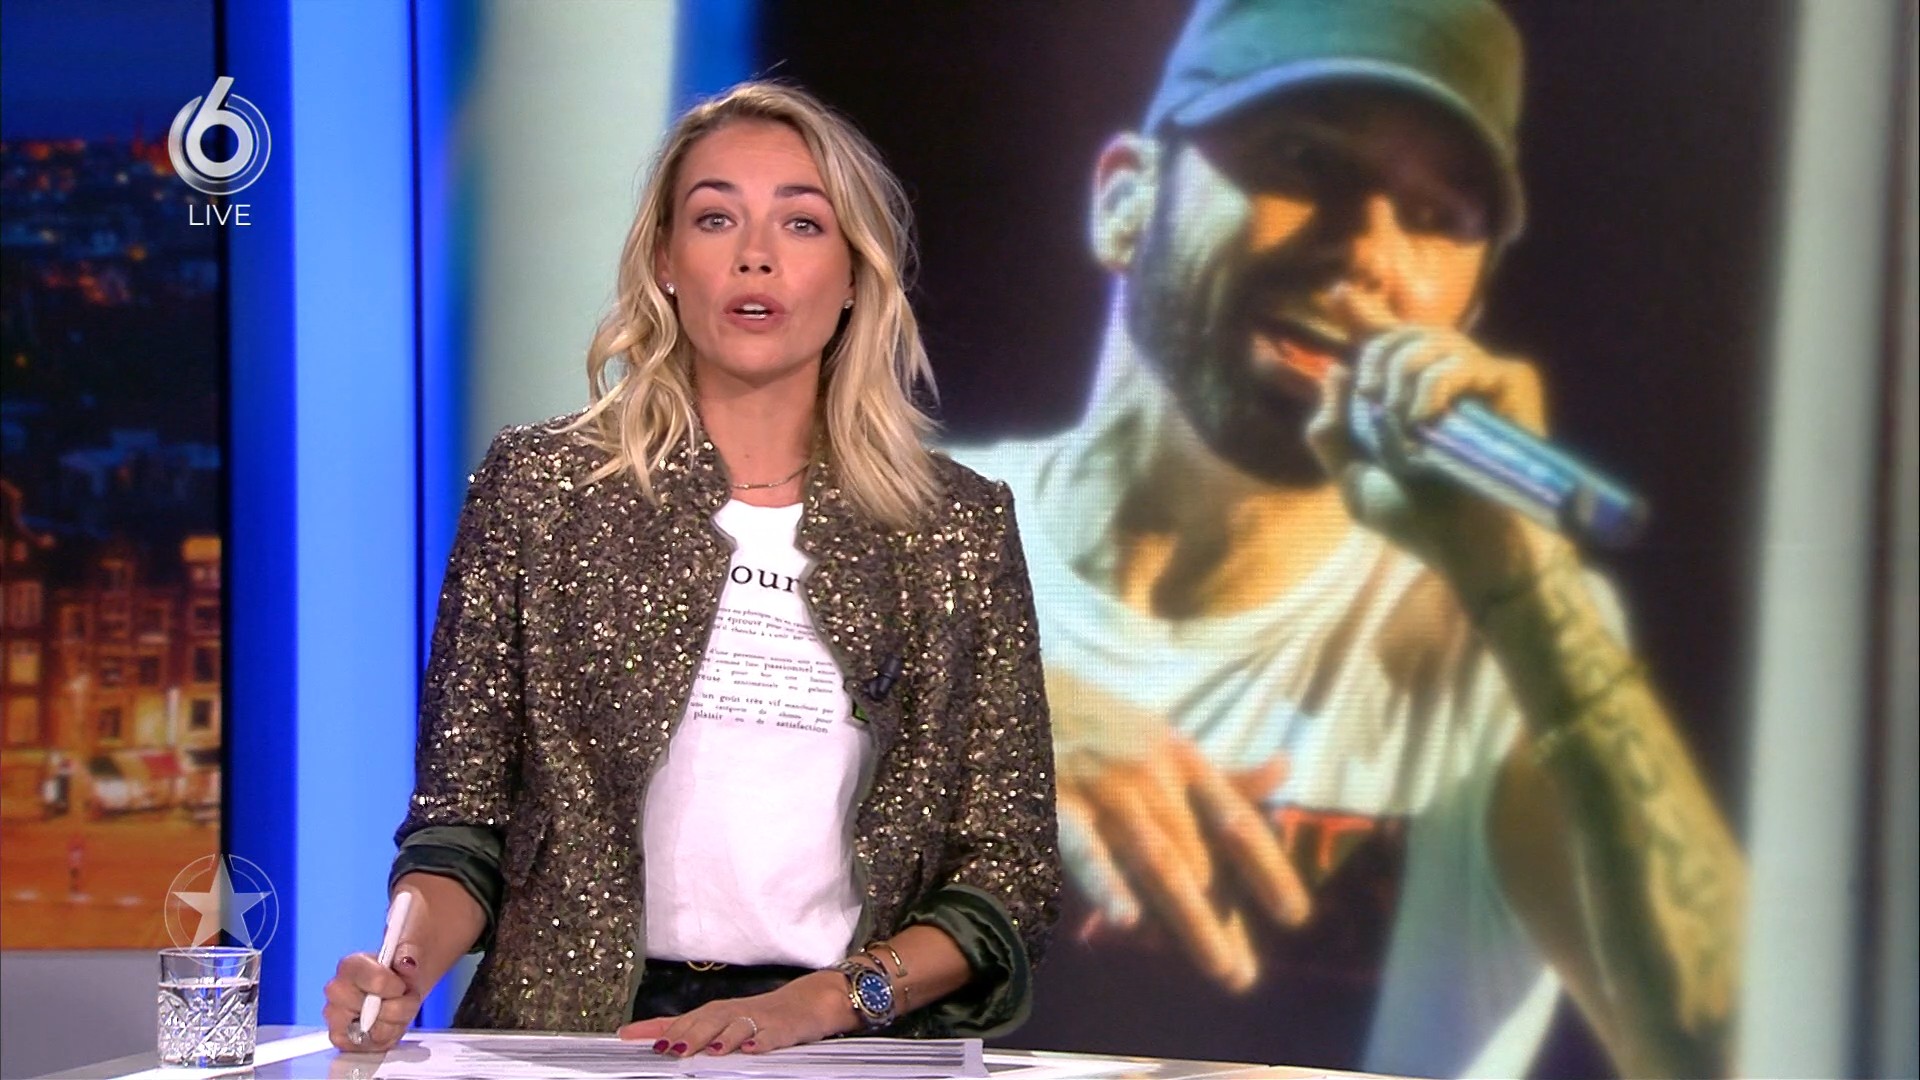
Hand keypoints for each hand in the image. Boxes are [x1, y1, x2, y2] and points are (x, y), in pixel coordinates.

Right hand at [322, 944, 422, 1053]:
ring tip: (396, 1010)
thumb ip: (409, 953)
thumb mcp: (411, 953)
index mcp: (350, 966)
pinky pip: (373, 1046)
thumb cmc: (399, 971)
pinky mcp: (342, 1040)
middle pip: (375, 1011)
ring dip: (396, 1023)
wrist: (400, 987)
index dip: (396, 987)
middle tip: (400, 997)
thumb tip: (405, 962)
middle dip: (398, 1007)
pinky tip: (388, 1024)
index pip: (377, 982)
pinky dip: (388, 1037)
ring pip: (377, 1031)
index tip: (400, 985)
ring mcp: (336, 1017)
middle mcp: (336, 991)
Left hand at [616, 970, 850, 1056]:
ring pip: (735, 1027)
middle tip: (665, 1048)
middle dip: (685, 1034)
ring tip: (705, 1051)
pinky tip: (750, 1050)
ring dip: (719, 1038)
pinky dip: (760, 1043)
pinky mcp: (782, 1030)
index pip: (679, 1019)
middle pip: (705, 1021)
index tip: (626, 1035)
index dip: (653, 1027)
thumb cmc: (760, 1016)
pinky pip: (770, 1037)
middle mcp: (733, 1013)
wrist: (809, 1002)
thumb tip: (659, 1041)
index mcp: (716, 1013)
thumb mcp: (725, 1022)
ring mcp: (758, 1021)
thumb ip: (694, 1030)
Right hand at [1058, 726, 1309, 991]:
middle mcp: (1154, 777)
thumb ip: (1222, 773)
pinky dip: (1106, 885)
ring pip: (1159, 864)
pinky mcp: (1060, 805)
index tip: (1295, 916)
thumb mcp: (1168, 742)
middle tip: (1241, 975)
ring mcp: (1108, 791)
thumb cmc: (1104, 726)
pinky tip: (1125, 921)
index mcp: (1184, 760)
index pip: (1238, 821)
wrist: (1023, 692)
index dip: (1269, 868)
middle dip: (1223, 919)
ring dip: (1193, 919)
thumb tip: (1283, 768)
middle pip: (1200, 859)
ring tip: (1221, 968)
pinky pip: (1087, 852)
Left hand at [1306, 286, 1568, 596]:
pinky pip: (1460, 361)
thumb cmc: (1423, 523)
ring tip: (1404, 428)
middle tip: (1373, 406)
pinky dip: (1431, 388)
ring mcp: (1482, 379)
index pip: (1386, 344)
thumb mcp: (1357, 481)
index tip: (1337, 293)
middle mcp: (1448, 382)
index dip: (1362, 316)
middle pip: (1401, 334)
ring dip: (1401, 385)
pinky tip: (1424, 422)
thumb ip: (1334, 433)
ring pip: (1428, 341)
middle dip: (1375, 365)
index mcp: (1412, 401)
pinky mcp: (1511, 382)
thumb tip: (1334, 373)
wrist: (1473, 550)